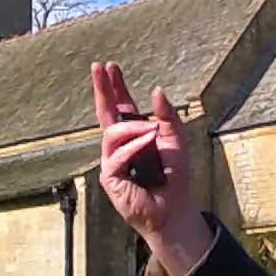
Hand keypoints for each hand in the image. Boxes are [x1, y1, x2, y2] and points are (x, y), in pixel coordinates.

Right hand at [91, 61, 209, 275]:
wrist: (174, 208)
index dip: (115, 88)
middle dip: (102, 90)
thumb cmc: (174, 177)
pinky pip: (117, 157)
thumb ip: (167, 116)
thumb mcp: (177, 140)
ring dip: (132, 128)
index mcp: (134, 136)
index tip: (109, 67)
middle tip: (99, 68)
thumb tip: (156, 91)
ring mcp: (112, 162)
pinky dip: (134, 147)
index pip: (121, 108)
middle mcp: (119, 147)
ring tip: (151, 131)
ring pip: (112, 135)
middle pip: (105, 114)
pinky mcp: (110, 178)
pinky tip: (148, 142)